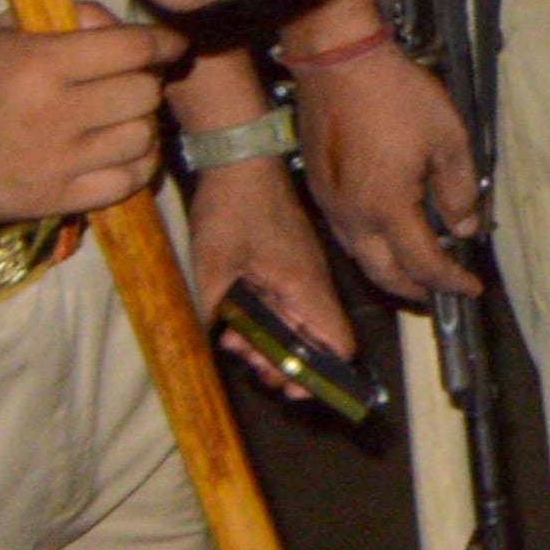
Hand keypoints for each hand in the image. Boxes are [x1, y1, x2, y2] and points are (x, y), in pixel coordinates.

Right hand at [0, 3, 188, 223]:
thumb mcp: (6, 32)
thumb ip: (68, 17)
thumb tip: (121, 25)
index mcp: (40, 63)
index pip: (132, 47)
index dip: (163, 43)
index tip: (172, 46)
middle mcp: (52, 113)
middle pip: (144, 93)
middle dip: (147, 83)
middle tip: (133, 83)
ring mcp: (54, 162)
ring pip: (142, 138)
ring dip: (143, 126)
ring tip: (125, 119)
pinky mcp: (52, 200)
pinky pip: (126, 183)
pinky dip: (135, 166)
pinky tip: (120, 153)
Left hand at [187, 156, 358, 389]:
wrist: (240, 160)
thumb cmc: (232, 212)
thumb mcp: (213, 268)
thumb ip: (218, 314)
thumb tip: (219, 348)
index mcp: (304, 288)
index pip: (336, 343)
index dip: (322, 376)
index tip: (290, 389)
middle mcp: (312, 284)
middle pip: (317, 342)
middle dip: (285, 365)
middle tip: (250, 366)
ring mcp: (302, 273)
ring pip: (299, 324)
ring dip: (271, 343)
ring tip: (234, 342)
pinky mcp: (289, 264)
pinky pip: (287, 304)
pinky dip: (266, 321)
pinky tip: (234, 320)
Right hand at [290, 37, 482, 301]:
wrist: (338, 62)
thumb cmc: (396, 95)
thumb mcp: (447, 138)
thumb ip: (458, 189)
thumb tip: (463, 226)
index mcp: (386, 208)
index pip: (422, 264)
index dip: (450, 281)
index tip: (470, 287)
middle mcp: (352, 217)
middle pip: (384, 273)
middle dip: (415, 290)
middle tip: (441, 291)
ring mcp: (330, 205)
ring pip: (360, 257)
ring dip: (390, 271)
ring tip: (417, 270)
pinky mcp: (319, 189)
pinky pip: (346, 234)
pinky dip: (371, 247)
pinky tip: (387, 234)